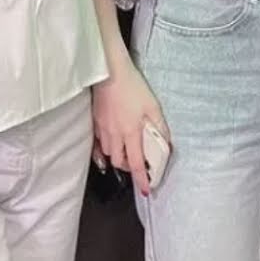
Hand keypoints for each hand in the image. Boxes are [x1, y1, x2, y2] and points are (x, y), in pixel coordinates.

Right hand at [92, 56, 168, 196]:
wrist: (108, 70)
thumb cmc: (132, 86)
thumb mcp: (153, 105)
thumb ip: (159, 126)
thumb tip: (166, 142)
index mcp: (131, 132)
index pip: (137, 163)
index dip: (142, 179)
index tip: (146, 190)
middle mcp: (114, 134)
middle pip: (119, 161)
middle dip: (128, 166)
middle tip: (137, 163)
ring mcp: (102, 128)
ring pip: (107, 152)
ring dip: (116, 155)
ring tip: (125, 149)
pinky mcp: (94, 120)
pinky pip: (97, 142)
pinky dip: (103, 147)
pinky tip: (108, 143)